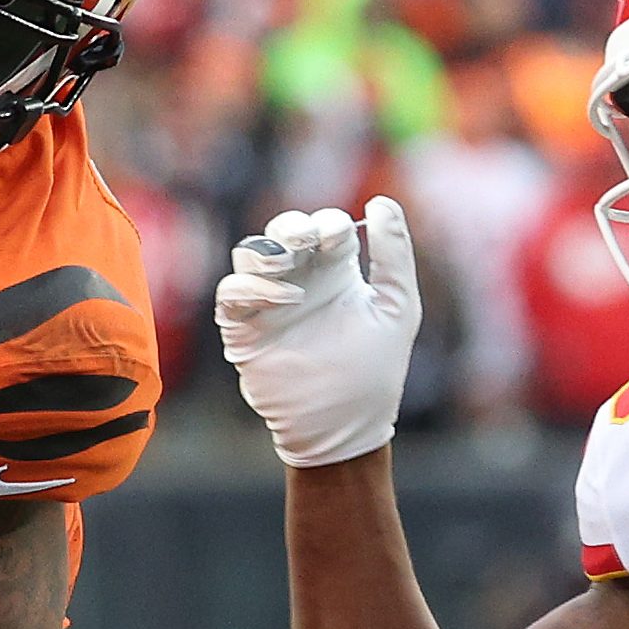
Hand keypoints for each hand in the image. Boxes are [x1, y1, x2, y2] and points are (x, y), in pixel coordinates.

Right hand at [215, 197, 420, 468]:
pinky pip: (232, 291)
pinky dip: (252, 285)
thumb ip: (394, 254)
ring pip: (250, 252)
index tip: (341, 239)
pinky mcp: (245, 328)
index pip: (325, 227)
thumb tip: (382, 202)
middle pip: (282, 229)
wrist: (344, 426)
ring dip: (268, 249)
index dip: (330, 223)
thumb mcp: (397, 306)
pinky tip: (286, 298)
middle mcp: (300, 280)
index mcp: (336, 272)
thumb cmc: (375, 370)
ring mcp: (269, 303)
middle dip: (292, 225)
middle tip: (308, 240)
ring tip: (290, 264)